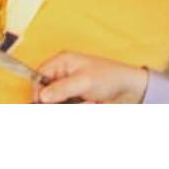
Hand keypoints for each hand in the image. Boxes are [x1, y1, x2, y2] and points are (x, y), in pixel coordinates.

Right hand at [33, 52, 148, 103]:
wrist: (129, 88)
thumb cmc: (109, 76)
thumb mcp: (84, 81)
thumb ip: (61, 88)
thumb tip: (41, 96)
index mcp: (62, 61)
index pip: (39, 76)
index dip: (39, 91)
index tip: (44, 104)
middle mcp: (63, 73)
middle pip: (46, 91)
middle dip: (58, 101)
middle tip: (74, 103)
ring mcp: (69, 86)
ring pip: (58, 102)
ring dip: (70, 105)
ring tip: (89, 102)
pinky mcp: (76, 97)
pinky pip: (68, 105)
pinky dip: (78, 107)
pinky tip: (91, 103)